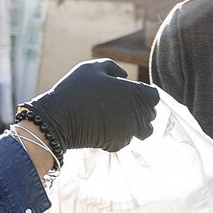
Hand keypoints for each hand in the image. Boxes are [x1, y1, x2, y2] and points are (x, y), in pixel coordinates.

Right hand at [21, 59, 160, 154]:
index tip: (130, 93)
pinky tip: (103, 128)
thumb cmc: (76, 89)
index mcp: (135, 93)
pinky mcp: (118, 144)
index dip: (144, 94)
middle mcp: (137, 114)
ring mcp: (129, 131)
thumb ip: (113, 68)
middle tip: (119, 105)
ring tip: (114, 118)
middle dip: (139, 110)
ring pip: (142, 131)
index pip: (154, 96)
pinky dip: (118, 135)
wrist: (58, 118)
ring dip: (133, 125)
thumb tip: (124, 76)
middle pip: (150, 115)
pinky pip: (126, 140)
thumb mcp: (93, 68)